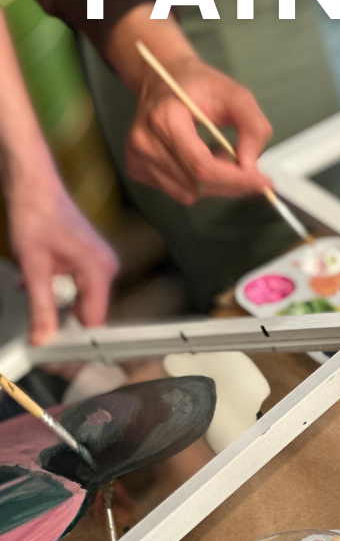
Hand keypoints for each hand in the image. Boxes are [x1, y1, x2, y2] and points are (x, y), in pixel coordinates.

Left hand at [7, 173, 118, 344]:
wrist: (35, 187)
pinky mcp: (90, 259)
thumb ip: (41, 306)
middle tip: (37, 329)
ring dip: (55, 300)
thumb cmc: (38, 215)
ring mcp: (100, 262)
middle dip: (61, 319)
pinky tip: (37, 277)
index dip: (76, 340)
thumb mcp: (34, 267)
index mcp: (99, 269)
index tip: (58, 353)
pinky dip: (57, 287)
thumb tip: (43, 337)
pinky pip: (77, 285)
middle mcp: (106, 266)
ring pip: (79, 299)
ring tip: (33, 285)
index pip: (95, 320)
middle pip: (88, 311)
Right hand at [126, 54, 272, 204]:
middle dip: (233, 184)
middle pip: (197, 183)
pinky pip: (180, 191)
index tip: (264, 182)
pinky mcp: (138, 169)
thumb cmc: (200, 84)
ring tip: (228, 156)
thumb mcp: (236, 94)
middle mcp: (144, 142)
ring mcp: (137, 158)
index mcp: (164, 118)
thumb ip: (253, 126)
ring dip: (218, 183)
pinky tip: (208, 159)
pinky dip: (202, 183)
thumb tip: (251, 165)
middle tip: (257, 174)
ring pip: (190, 193)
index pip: (202, 166)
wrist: (163, 78)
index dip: (236, 179)